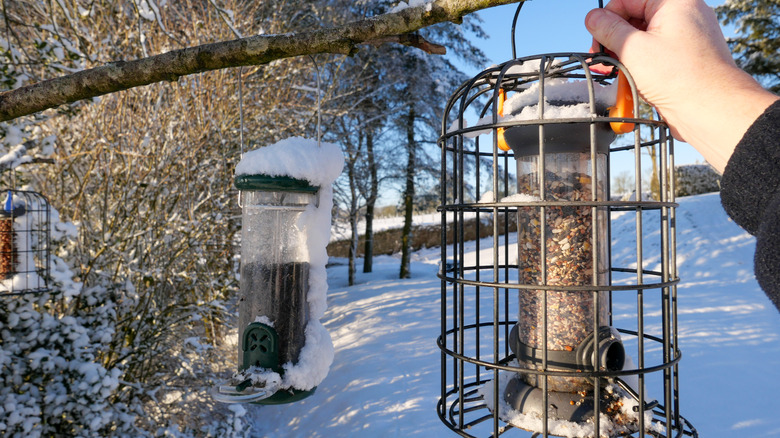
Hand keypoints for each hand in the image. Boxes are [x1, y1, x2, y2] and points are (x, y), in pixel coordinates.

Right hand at [585, 0, 777, 171]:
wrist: (711, 110)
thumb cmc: (679, 77)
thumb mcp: (632, 48)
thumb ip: (608, 29)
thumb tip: (593, 17)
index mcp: (675, 3)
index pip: (629, 0)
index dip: (608, 18)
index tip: (596, 38)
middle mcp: (684, 16)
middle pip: (636, 19)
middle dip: (615, 39)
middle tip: (602, 57)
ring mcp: (686, 39)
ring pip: (645, 40)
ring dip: (624, 55)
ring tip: (613, 72)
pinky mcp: (685, 61)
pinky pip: (656, 56)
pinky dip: (639, 66)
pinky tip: (629, 81)